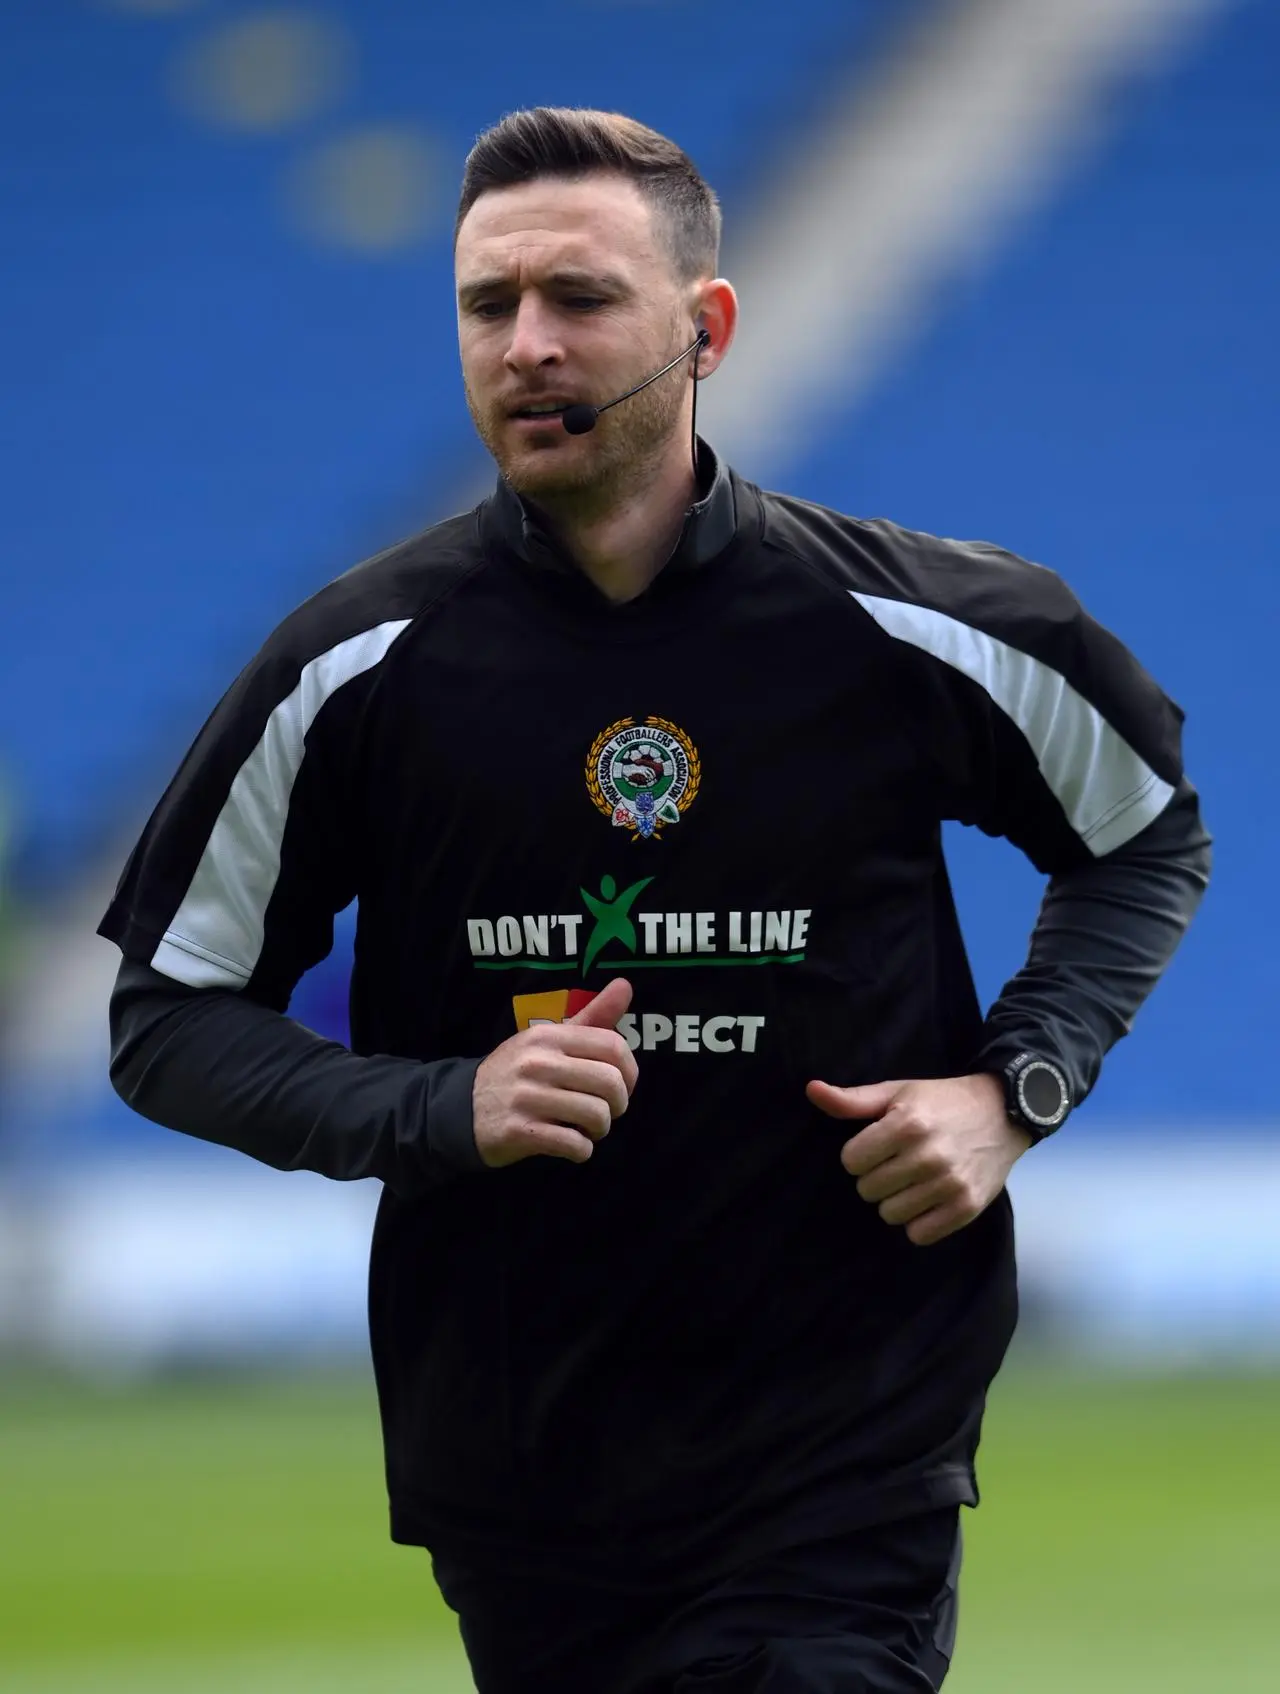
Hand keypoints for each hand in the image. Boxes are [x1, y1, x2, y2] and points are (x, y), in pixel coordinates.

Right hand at [472, 977, 637, 1167]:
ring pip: (596, 1115)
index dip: (630, 1071)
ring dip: (600, 1129)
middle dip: (618, 1104)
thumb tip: (626, 984)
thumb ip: (591, 1016)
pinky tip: (572, 1145)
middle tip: (606, 1111)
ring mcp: (526, 1097)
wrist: (460, 1108)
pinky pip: (574, 1144)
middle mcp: (537, 1062)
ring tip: (587, 1128)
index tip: (623, 1085)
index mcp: (548, 1036)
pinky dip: (582, 1150)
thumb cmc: (517, 1073)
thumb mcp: (548, 1039)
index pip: (613, 1046)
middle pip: (610, 1083)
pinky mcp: (519, 1131)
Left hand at [805, 1073, 1030, 1245]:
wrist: (1003, 1113)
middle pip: (868, 1189)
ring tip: (914, 1180)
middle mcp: (928, 1156)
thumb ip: (853, 1100)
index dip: (860, 1153)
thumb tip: (811, 1090)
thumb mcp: (897, 1091)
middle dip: (877, 1176)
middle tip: (898, 1162)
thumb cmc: (942, 1101)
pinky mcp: (967, 1207)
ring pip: (890, 1214)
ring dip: (896, 1200)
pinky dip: (919, 1221)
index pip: (851, 1161)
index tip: (878, 1145)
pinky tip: (928, 1199)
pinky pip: (919, 1234)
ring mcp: (950, 1184)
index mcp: (907, 1124)